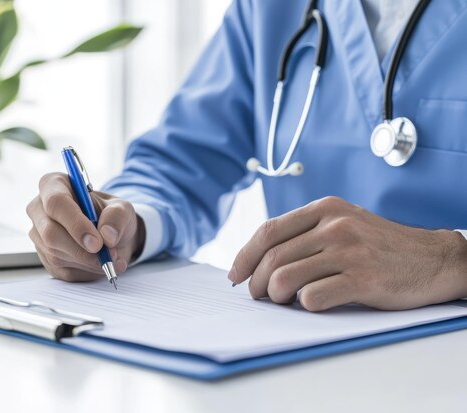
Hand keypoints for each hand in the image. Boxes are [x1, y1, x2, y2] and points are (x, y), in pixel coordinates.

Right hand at [26, 172, 144, 280]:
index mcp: (54, 185)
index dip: (75, 223)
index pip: (56, 203)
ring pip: (56, 254)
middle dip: (81, 249)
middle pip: (50, 233)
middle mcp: (39, 209)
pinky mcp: (44, 256)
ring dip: (88, 261)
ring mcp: (38, 234)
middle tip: (108, 255)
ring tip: (112, 259)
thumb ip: (117, 217)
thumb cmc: (110, 214)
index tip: (97, 242)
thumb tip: (107, 235)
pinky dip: (86, 271)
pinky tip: (100, 264)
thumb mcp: (122, 209)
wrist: (109, 233)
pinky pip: (62, 270)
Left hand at [228, 196, 466, 310]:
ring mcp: (349, 250)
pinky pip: (313, 297)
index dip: (245, 255)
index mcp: (324, 208)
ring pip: (285, 278)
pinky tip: (313, 303)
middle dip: (257, 282)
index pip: (268, 230)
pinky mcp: (363, 278)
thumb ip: (306, 233)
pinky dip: (305, 305)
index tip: (236, 274)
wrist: (434, 258)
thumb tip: (260, 261)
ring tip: (284, 301)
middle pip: (272, 257)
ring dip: (276, 296)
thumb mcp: (343, 223)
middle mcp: (334, 225)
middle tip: (258, 296)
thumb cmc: (380, 245)